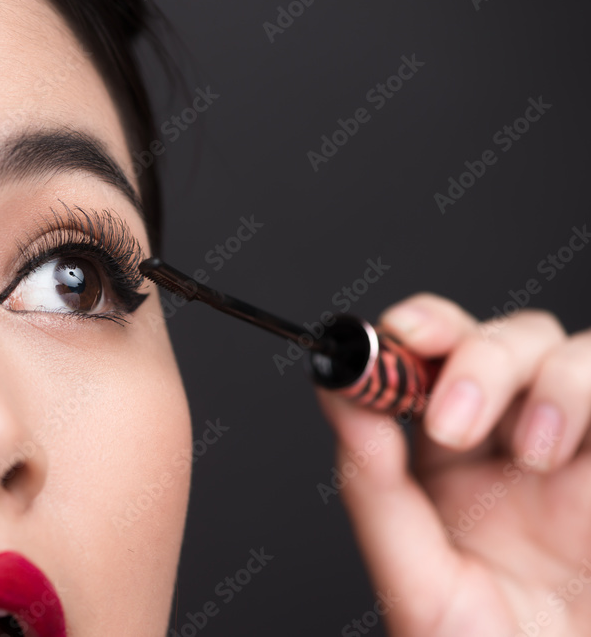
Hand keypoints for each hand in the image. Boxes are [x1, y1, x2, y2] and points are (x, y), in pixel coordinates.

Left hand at [316, 293, 590, 636]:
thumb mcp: (414, 577)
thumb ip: (374, 484)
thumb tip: (336, 393)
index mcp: (447, 457)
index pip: (437, 354)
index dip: (424, 326)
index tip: (404, 334)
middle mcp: (513, 441)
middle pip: (509, 339)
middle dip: (480, 360)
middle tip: (454, 425)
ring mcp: (579, 452)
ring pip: (576, 353)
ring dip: (556, 383)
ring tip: (535, 455)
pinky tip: (575, 456)